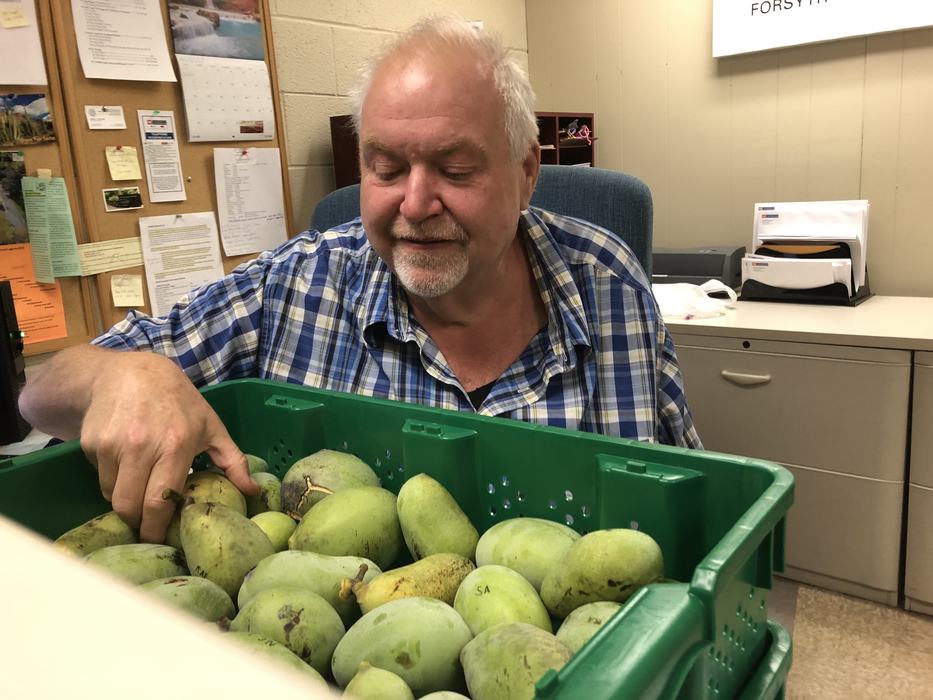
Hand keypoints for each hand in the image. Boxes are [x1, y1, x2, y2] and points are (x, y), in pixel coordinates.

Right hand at [80, 352, 257, 542]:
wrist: (132, 372)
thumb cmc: (179, 402)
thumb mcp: (211, 426)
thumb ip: (233, 461)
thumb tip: (253, 492)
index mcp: (176, 445)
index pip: (160, 501)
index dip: (156, 528)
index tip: (160, 540)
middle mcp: (141, 446)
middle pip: (129, 506)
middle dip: (137, 522)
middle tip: (146, 525)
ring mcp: (112, 444)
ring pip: (112, 495)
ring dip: (124, 500)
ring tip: (139, 490)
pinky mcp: (91, 442)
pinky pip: (100, 477)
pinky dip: (111, 481)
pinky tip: (125, 465)